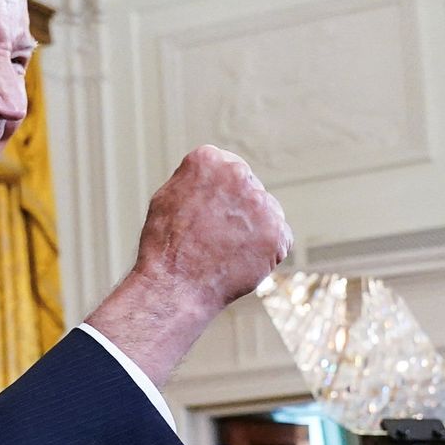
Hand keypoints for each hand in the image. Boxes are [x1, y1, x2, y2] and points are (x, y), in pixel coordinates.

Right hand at [85, 145, 291, 386]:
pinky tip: (240, 259)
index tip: (204, 211)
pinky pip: (279, 237)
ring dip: (253, 227)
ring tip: (224, 249)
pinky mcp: (278, 233)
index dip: (215, 192)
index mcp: (208, 159)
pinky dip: (265, 249)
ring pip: (266, 211)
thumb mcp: (166, 196)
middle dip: (237, 207)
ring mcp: (262, 204)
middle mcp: (238, 175)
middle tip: (214, 233)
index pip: (225, 167)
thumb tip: (214, 177)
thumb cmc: (165, 244)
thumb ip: (194, 179)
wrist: (175, 285)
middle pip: (249, 187)